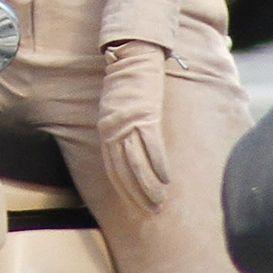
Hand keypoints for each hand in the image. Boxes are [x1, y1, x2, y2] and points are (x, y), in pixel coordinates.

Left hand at [98, 40, 170, 212]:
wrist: (131, 58)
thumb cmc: (128, 85)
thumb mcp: (119, 111)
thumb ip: (123, 131)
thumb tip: (133, 152)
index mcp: (106, 133)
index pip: (113, 171)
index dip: (124, 192)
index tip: (135, 209)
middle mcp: (113, 132)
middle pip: (123, 172)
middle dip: (136, 196)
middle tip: (150, 214)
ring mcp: (128, 125)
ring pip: (136, 164)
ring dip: (148, 187)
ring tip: (159, 204)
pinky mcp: (144, 117)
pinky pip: (151, 146)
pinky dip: (158, 165)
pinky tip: (166, 180)